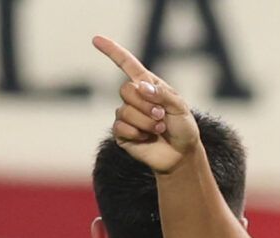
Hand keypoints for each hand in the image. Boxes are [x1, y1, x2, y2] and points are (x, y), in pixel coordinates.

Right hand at [94, 36, 198, 170]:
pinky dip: (137, 133)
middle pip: (125, 89)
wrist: (181, 154)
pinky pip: (121, 128)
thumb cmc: (183, 127)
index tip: (96, 39)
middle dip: (145, 104)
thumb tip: (140, 86)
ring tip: (159, 128)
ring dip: (145, 121)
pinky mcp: (122, 133)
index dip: (112, 51)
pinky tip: (147, 137)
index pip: (127, 64)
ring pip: (125, 111)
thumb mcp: (180, 107)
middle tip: (161, 116)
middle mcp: (134, 98)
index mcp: (147, 85)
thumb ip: (162, 94)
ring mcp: (126, 115)